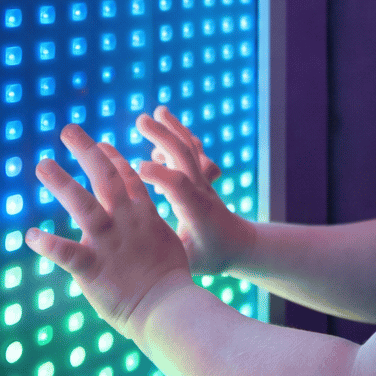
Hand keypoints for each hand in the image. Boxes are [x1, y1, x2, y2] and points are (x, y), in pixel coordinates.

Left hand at [25, 125, 193, 342]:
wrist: (168, 307)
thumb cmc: (171, 281)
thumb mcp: (167, 243)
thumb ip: (151, 228)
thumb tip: (145, 224)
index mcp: (144, 215)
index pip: (127, 178)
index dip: (113, 158)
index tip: (100, 143)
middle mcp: (125, 222)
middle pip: (105, 177)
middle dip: (87, 151)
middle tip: (67, 130)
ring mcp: (108, 243)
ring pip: (83, 205)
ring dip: (61, 182)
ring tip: (43, 164)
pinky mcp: (92, 268)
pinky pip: (66, 253)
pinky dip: (48, 244)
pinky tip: (31, 235)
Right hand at [135, 106, 255, 275]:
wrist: (241, 244)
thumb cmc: (212, 256)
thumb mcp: (189, 262)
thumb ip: (167, 255)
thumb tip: (139, 253)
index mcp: (195, 211)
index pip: (179, 185)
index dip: (159, 174)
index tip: (135, 167)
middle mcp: (201, 190)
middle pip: (185, 156)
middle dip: (163, 135)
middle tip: (141, 119)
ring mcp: (203, 180)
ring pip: (191, 148)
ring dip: (174, 128)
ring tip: (158, 112)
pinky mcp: (203, 176)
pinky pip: (193, 150)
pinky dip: (179, 138)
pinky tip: (164, 133)